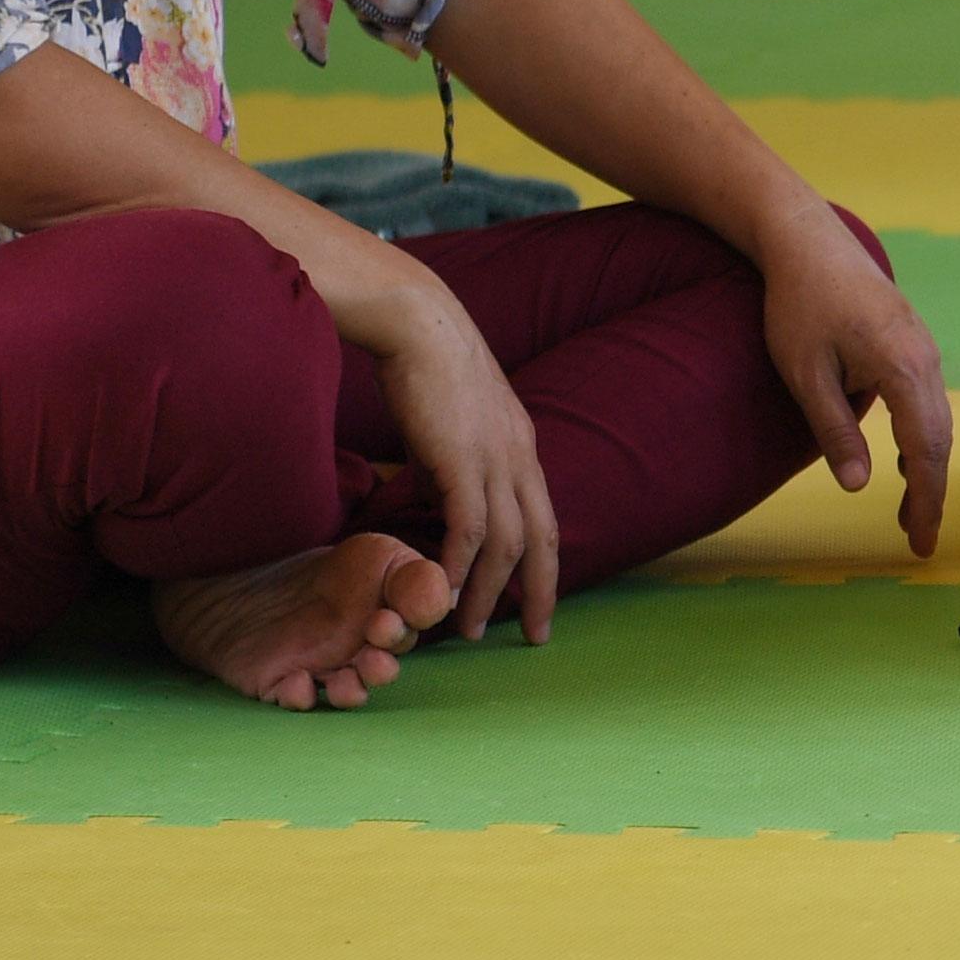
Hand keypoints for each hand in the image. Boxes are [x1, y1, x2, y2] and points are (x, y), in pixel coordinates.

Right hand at [375, 282, 564, 644]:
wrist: (416, 324)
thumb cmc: (423, 366)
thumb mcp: (447, 426)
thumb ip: (449, 465)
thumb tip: (439, 496)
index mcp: (521, 448)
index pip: (543, 519)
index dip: (543, 564)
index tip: (539, 602)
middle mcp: (520, 457)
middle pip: (542, 540)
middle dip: (540, 591)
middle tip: (535, 635)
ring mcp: (496, 459)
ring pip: (506, 543)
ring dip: (491, 591)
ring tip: (472, 629)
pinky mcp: (464, 460)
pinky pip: (469, 528)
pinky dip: (461, 566)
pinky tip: (447, 593)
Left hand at [760, 197, 952, 558]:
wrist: (806, 238)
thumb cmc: (799, 304)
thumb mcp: (805, 375)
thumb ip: (835, 431)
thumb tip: (859, 487)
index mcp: (905, 367)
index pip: (925, 450)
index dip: (925, 499)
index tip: (919, 541)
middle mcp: (926, 358)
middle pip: (940, 439)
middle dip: (931, 492)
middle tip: (919, 538)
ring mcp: (924, 347)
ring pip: (937, 420)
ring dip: (927, 466)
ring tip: (911, 510)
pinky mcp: (912, 341)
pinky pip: (927, 400)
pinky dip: (920, 437)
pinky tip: (900, 459)